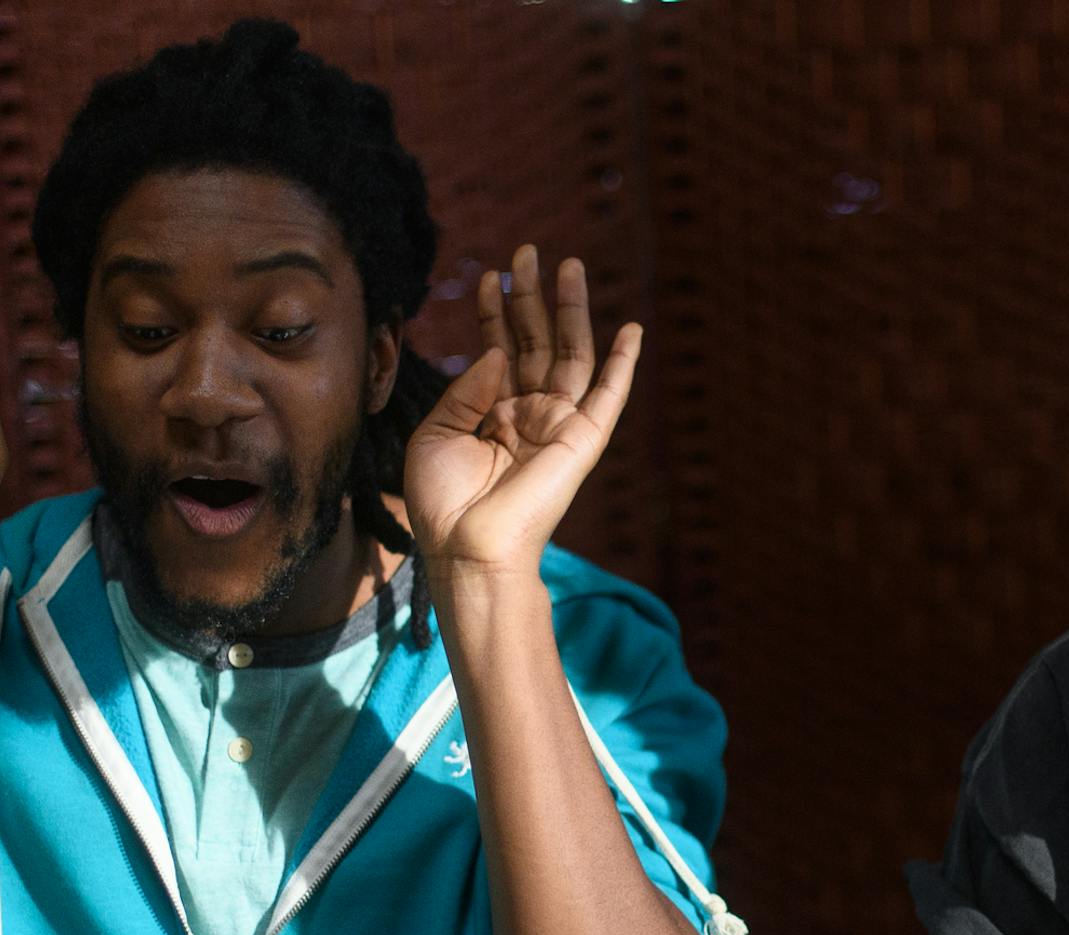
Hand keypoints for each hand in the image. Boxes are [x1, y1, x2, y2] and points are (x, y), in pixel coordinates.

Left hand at [403, 246, 640, 583]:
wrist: (469, 550)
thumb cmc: (444, 504)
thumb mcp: (436, 434)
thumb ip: (466, 389)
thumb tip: (495, 351)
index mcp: (493, 413)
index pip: (498, 349)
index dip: (495, 312)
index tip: (491, 275)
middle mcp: (528, 414)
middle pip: (535, 342)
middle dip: (531, 296)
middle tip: (527, 251)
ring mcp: (558, 425)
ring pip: (570, 354)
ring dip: (570, 309)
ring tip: (567, 264)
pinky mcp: (582, 441)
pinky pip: (609, 397)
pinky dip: (623, 364)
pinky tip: (631, 330)